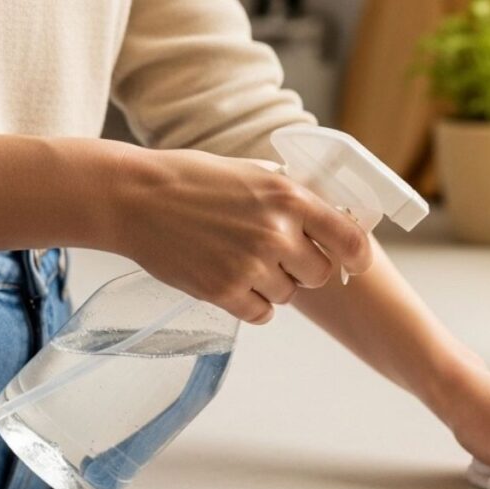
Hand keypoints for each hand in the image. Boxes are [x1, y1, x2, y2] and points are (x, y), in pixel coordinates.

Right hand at [106, 145, 372, 323]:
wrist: (133, 198)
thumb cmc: (192, 180)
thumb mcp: (252, 174)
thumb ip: (291, 198)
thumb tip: (329, 218)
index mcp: (288, 197)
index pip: (349, 238)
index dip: (357, 255)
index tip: (355, 261)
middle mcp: (275, 233)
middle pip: (320, 275)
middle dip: (304, 269)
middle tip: (277, 255)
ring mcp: (250, 265)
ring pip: (288, 295)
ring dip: (272, 284)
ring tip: (239, 258)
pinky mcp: (224, 291)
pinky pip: (261, 314)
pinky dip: (251, 303)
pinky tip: (230, 280)